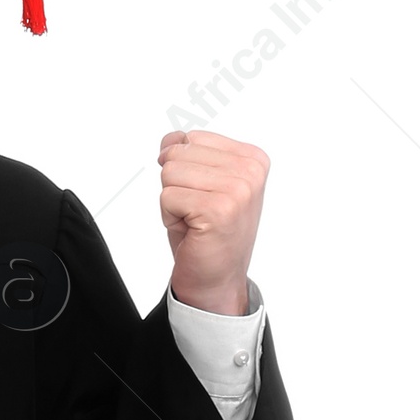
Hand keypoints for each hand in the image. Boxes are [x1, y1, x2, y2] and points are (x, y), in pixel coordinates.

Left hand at [157, 128, 267, 313]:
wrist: (216, 280)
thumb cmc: (207, 234)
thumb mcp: (199, 183)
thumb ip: (188, 153)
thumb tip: (170, 139)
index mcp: (252, 158)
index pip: (193, 139)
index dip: (185, 170)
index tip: (204, 197)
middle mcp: (250, 170)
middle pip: (179, 153)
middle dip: (176, 185)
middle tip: (197, 213)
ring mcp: (238, 188)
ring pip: (170, 172)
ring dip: (173, 202)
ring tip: (194, 221)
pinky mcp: (218, 208)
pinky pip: (167, 196)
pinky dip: (170, 217)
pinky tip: (192, 231)